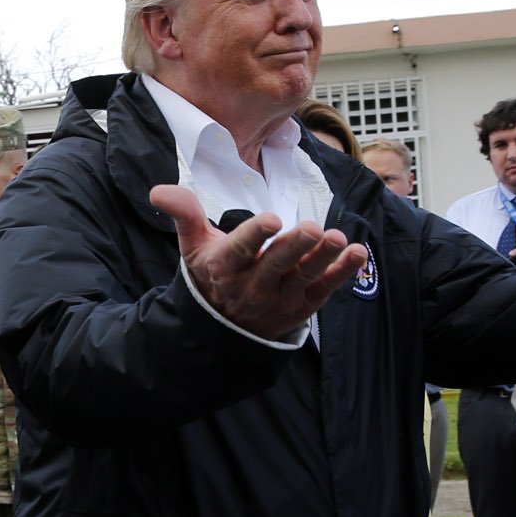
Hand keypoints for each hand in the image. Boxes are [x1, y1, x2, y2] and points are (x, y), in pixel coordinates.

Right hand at [148, 184, 367, 340]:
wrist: (224, 326)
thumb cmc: (211, 274)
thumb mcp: (193, 245)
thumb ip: (183, 214)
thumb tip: (158, 190)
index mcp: (225, 267)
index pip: (240, 250)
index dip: (255, 236)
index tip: (270, 219)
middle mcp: (252, 286)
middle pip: (276, 265)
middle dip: (294, 247)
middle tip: (311, 228)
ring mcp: (280, 298)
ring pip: (303, 276)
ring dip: (323, 258)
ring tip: (337, 238)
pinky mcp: (302, 306)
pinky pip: (324, 289)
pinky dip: (343, 273)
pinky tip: (357, 253)